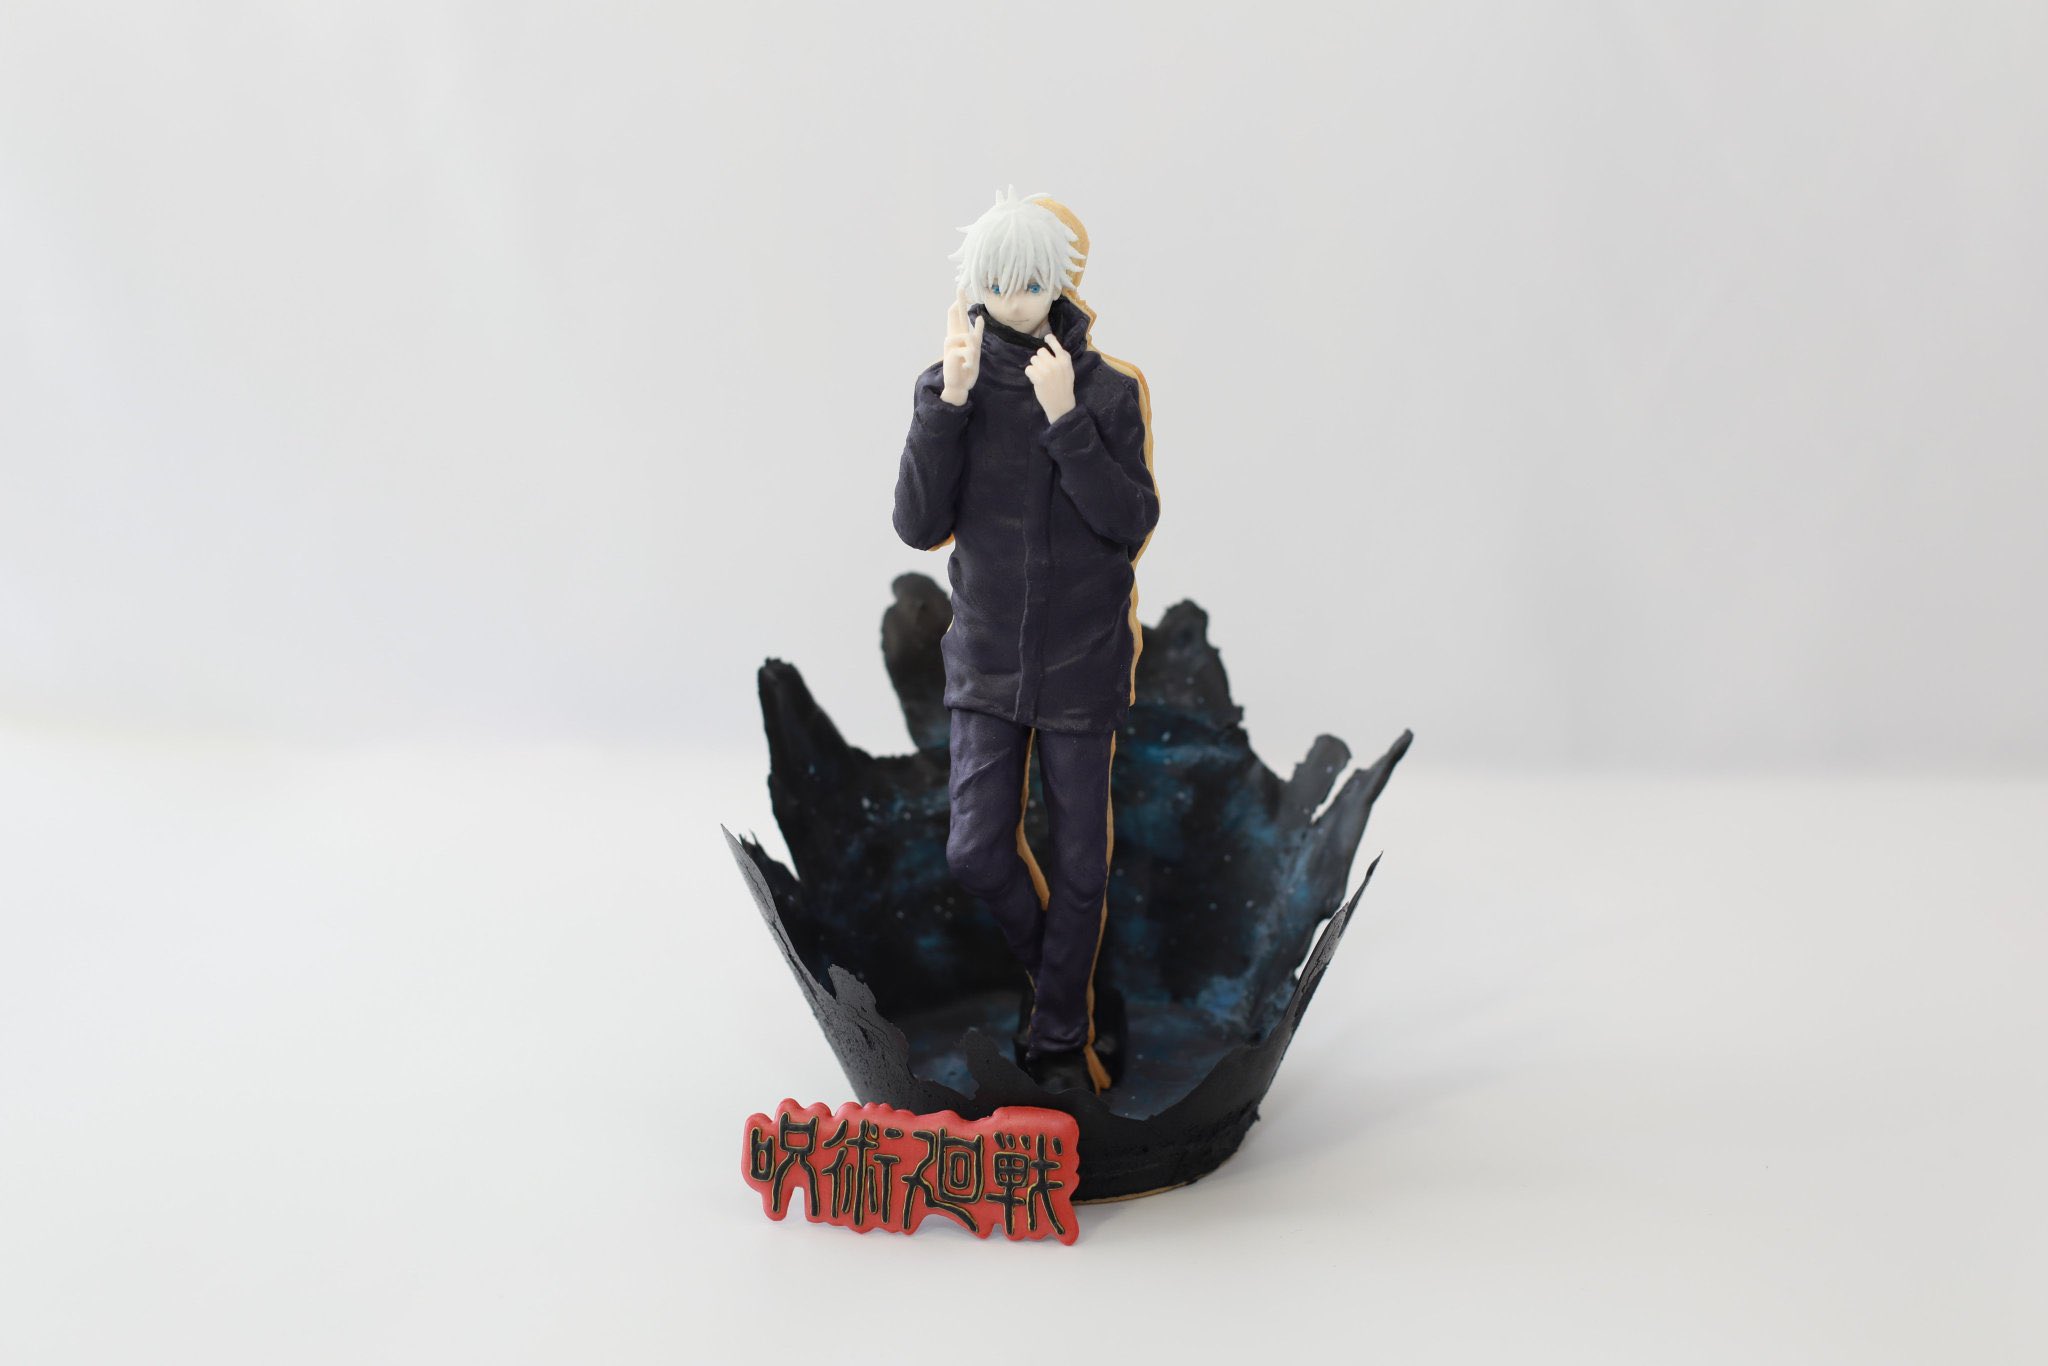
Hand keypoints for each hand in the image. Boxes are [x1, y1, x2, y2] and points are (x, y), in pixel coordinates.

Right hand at [940, 288, 983, 404]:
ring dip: (973, 352)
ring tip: (969, 363)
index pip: (957, 315)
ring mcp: (950, 345)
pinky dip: (971, 361)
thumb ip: (976, 334)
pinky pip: (968, 351)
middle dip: (959, 301)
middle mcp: (953, 337)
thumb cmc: (966, 368)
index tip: (963, 290)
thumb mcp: (975, 350)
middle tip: (961, 287)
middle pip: (954, 315)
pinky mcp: (950, 353)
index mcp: (959, 336)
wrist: (959, 385)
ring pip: (969, 338)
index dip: (959, 303)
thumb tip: (979, 318)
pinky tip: (966, 367)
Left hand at [1025, 332, 1075, 422]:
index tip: (1046, 338)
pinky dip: (1030, 374)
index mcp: (1065, 360)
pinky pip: (1028, 369)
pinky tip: (1036, 380)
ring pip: (1033, 359)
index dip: (1049, 339)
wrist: (1061, 404)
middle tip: (1043, 368)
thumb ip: (1063, 357)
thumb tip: (1054, 343)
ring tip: (1040, 375)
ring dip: (1034, 366)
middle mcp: (1056, 363)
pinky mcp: (1039, 378)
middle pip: (1040, 351)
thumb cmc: (1064, 386)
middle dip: (1040, 359)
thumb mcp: (1069, 370)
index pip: (1055, 344)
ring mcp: (1047, 371)